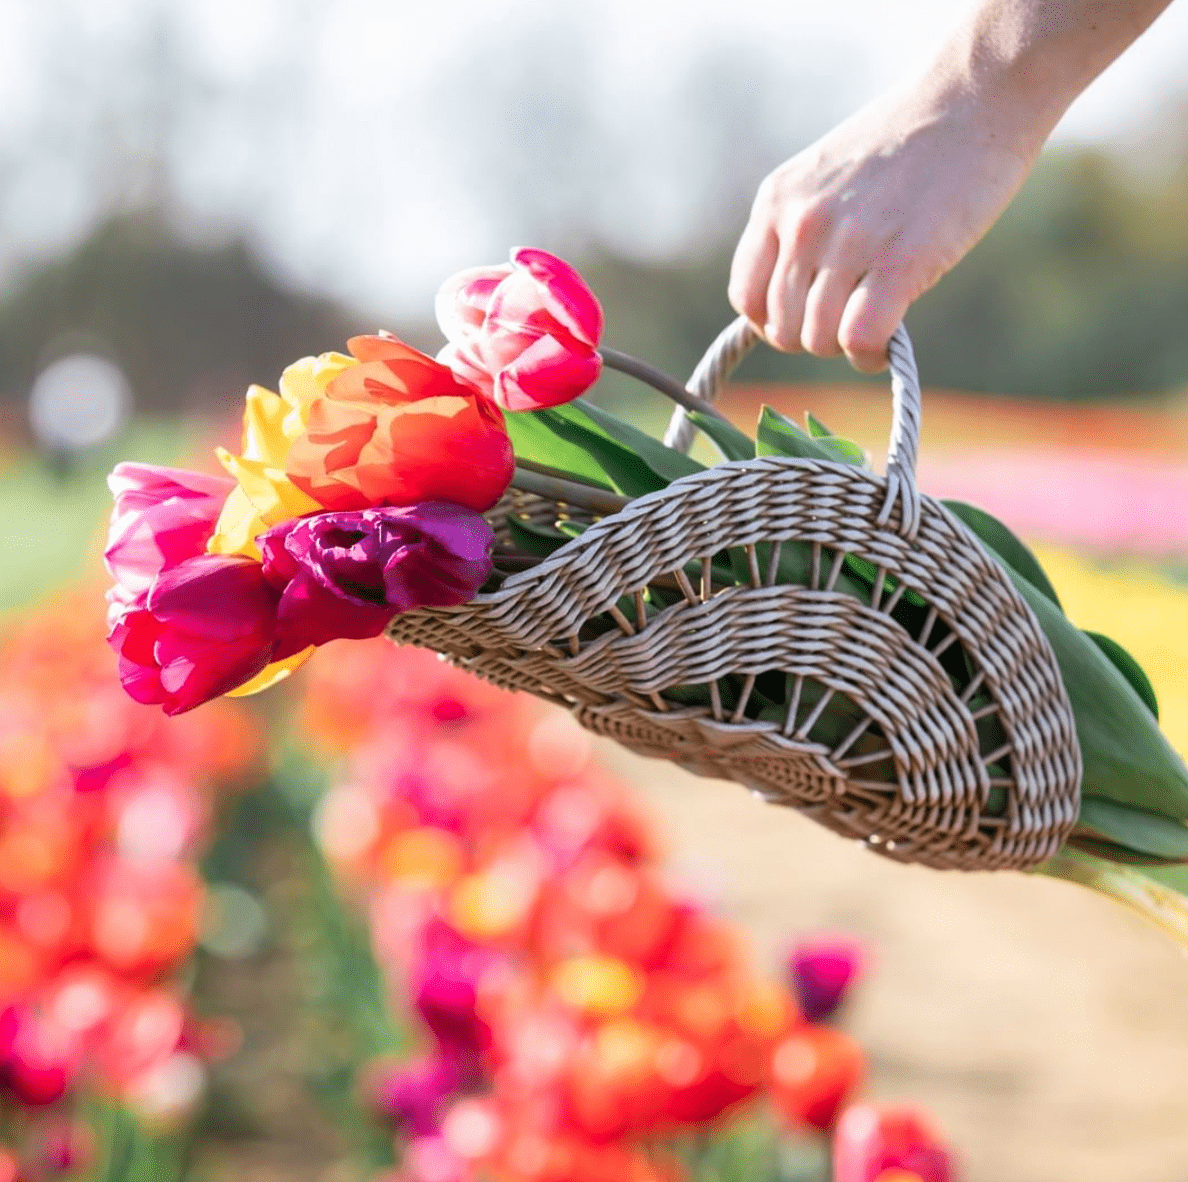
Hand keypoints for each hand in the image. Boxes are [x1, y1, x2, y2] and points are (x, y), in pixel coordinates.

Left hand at [728, 81, 1037, 372]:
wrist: (974, 97)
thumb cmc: (908, 141)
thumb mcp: (826, 174)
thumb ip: (802, 228)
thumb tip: (795, 300)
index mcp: (777, 201)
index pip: (745, 296)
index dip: (773, 323)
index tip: (806, 319)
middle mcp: (802, 224)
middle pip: (781, 328)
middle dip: (813, 338)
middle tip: (849, 321)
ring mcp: (848, 242)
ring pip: (817, 340)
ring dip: (845, 348)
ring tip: (873, 328)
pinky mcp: (900, 261)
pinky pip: (860, 338)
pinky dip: (869, 356)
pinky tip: (885, 347)